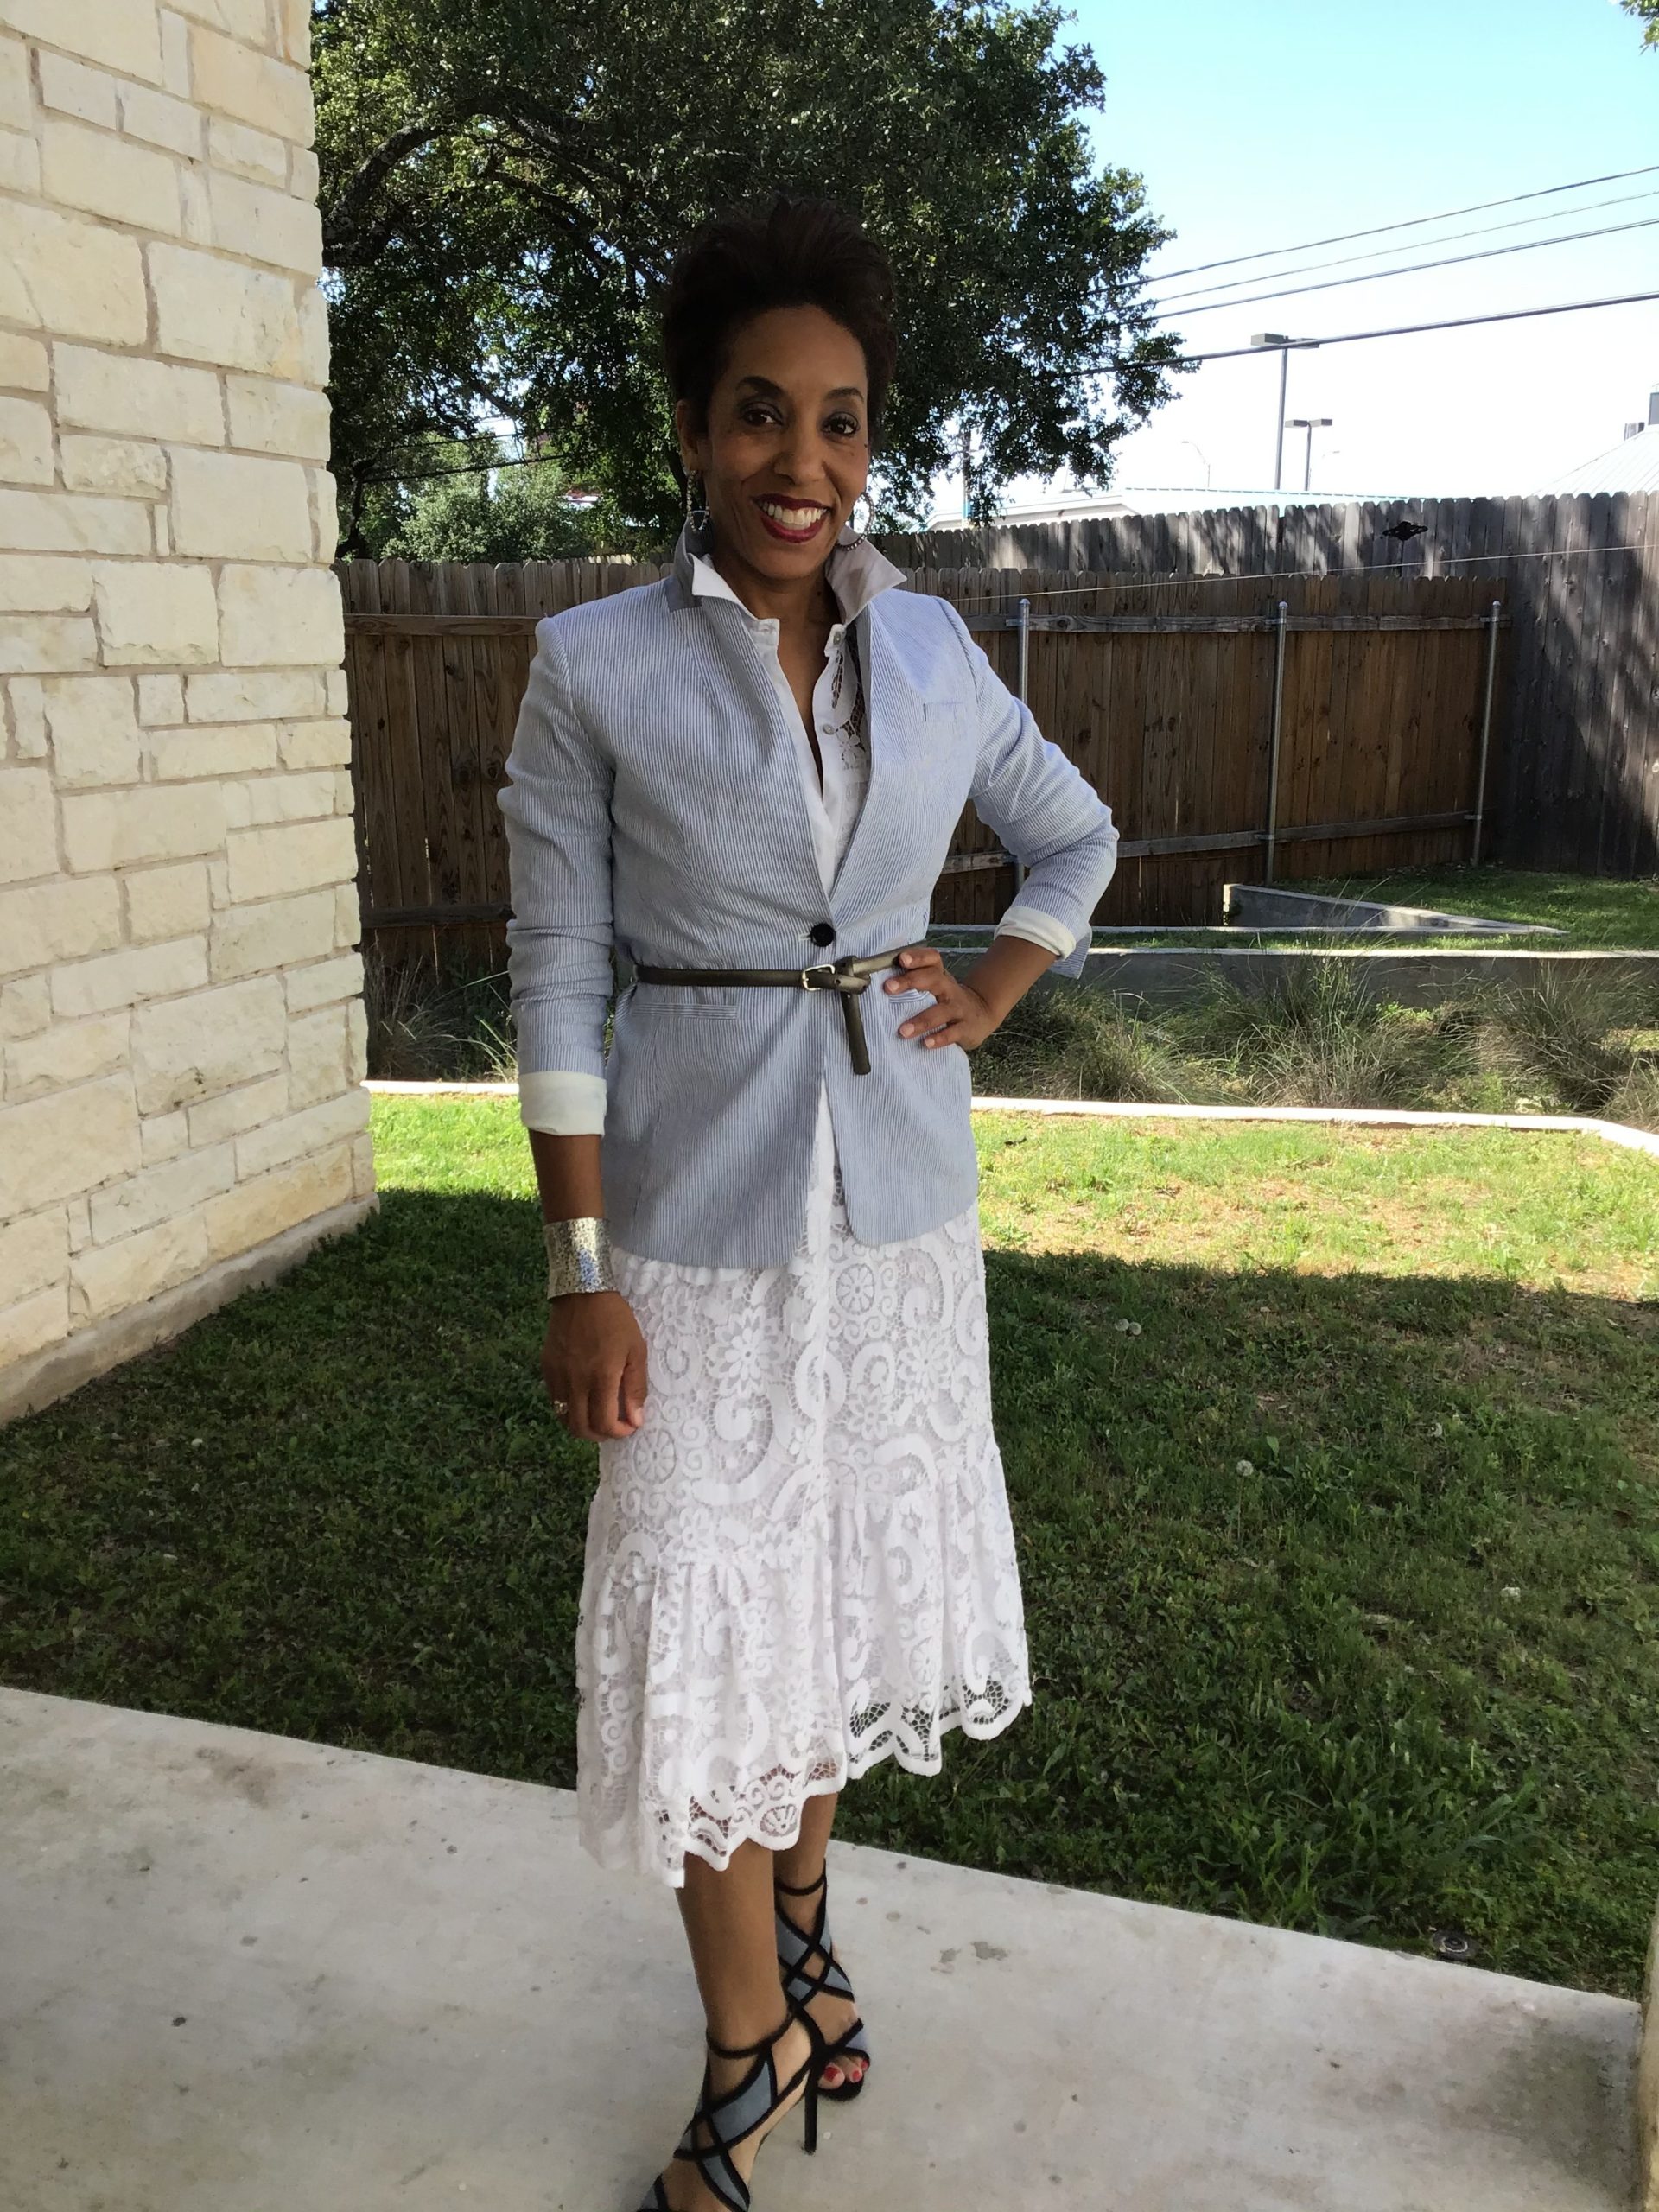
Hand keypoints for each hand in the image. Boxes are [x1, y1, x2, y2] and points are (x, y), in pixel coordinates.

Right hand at [542, 1289, 647, 1440]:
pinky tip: (582, 1396)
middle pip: (580, 1429)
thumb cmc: (615, 1320)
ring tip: (597, 1415)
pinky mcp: (546, 1368)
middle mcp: (575, 1383)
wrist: (582, 1293)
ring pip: (563, 1418)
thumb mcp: (636, 1351)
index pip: (603, 1424)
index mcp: (600, 1378)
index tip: (629, 1426)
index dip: (618, 1433)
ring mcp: (557, 1376)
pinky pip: (555, 1399)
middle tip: (613, 1426)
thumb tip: (636, 1420)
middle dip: (599, 1435)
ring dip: (581, 1424)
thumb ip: (636, 1388)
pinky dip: (569, 1407)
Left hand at [883, 944, 998, 1050]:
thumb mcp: (935, 985)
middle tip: (888, 988)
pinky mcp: (966, 1028)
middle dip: (911, 981)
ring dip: (921, 1020)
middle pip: (933, 979)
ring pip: (941, 1011)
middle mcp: (949, 988)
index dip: (917, 957)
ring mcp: (959, 1008)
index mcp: (940, 975)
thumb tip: (875, 981)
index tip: (901, 958)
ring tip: (903, 1030)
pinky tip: (926, 1044)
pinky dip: (940, 1038)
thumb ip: (913, 981)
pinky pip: (953, 1033)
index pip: (932, 959)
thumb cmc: (947, 998)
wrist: (982, 1013)